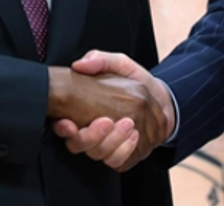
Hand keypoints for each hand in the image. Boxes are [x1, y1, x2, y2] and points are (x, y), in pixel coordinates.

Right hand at [51, 51, 175, 170]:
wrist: (162, 99)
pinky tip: (135, 136)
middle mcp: (91, 133)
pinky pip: (118, 162)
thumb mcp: (121, 65)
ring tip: (129, 125)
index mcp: (83, 112)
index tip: (69, 124)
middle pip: (79, 145)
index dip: (61, 129)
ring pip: (98, 155)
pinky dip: (126, 151)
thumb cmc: (137, 82)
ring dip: (112, 143)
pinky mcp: (122, 158)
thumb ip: (101, 60)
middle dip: (91, 137)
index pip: (63, 126)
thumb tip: (79, 65)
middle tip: (108, 121)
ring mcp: (106, 147)